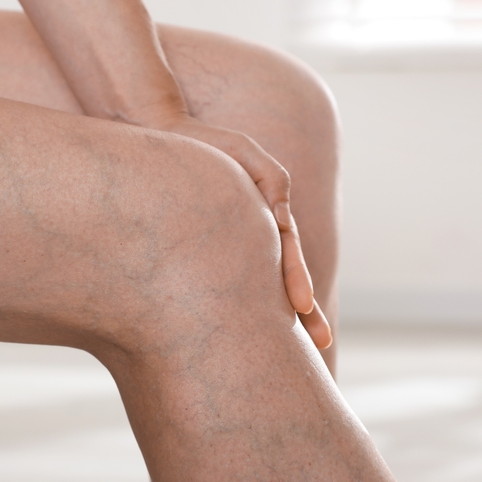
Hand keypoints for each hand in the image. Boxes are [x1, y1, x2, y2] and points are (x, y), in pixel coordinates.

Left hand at [154, 114, 332, 348]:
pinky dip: (237, 296)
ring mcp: (232, 238)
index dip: (300, 287)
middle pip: (279, 278)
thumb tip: (282, 221)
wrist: (161, 135)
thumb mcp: (246, 154)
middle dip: (300, 312)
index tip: (309, 316)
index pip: (288, 259)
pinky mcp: (205, 240)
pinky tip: (242, 324)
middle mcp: (252, 233)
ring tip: (293, 344)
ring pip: (254, 280)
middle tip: (320, 345)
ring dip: (271, 312)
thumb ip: (272, 183)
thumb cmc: (205, 143)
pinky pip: (226, 270)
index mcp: (267, 216)